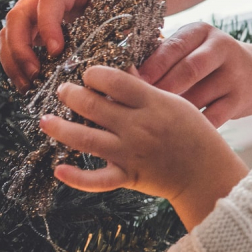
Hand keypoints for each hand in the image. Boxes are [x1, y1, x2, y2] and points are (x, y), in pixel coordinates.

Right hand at [0, 0, 142, 90]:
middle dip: (21, 47)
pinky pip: (14, 42)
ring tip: (27, 85)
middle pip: (19, 15)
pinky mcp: (34, 26)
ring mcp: (36, 9)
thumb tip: (120, 69)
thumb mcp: (127, 10)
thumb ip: (120, 33)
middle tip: (35, 74)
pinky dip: (16, 63)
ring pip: (10, 30)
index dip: (48, 25)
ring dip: (13, 59)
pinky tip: (27, 84)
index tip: (56, 51)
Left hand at [40, 65, 247, 227]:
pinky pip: (96, 179)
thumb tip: (119, 72)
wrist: (206, 173)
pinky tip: (58, 169)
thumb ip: (146, 90)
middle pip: (93, 105)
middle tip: (63, 91)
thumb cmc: (194, 134)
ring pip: (85, 139)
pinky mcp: (128, 176)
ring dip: (60, 128)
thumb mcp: (175, 103)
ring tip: (45, 121)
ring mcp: (131, 153)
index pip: (114, 80)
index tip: (88, 74)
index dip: (94, 74)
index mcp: (152, 104)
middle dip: (71, 94)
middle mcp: (138, 127)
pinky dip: (75, 177)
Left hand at [138, 22, 251, 126]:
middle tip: (137, 107)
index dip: (151, 67)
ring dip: (173, 112)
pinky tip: (175, 134)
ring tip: (150, 123)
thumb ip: (163, 55)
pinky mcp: (241, 100)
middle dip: (161, 89)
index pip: (173, 47)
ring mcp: (234, 75)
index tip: (128, 84)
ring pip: (197, 97)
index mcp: (202, 31)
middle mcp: (222, 49)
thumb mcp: (193, 48)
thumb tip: (122, 73)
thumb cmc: (210, 64)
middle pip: (188, 71)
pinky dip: (192, 127)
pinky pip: (211, 118)